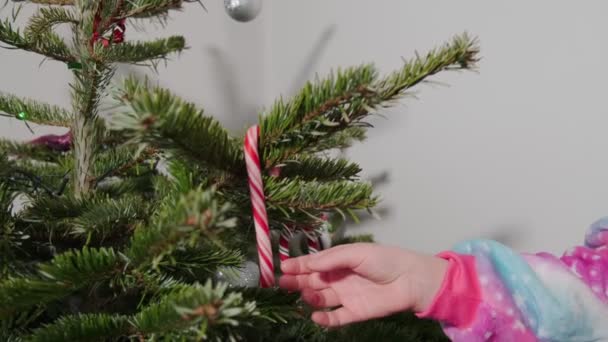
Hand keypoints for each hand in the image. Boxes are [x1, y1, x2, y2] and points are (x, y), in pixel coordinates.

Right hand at [279, 243, 447, 326]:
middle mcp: (340, 278)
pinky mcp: (355, 313)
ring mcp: (347, 296)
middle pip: (313, 281)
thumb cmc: (384, 260)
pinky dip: (324, 318)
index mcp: (339, 261)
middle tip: (283, 282)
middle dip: (297, 281)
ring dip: (310, 296)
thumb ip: (330, 258)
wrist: (410, 280)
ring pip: (321, 298)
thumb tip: (308, 263)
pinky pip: (335, 317)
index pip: (314, 263)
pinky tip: (315, 315)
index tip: (282, 267)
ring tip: (305, 293)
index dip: (298, 265)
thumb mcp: (355, 252)